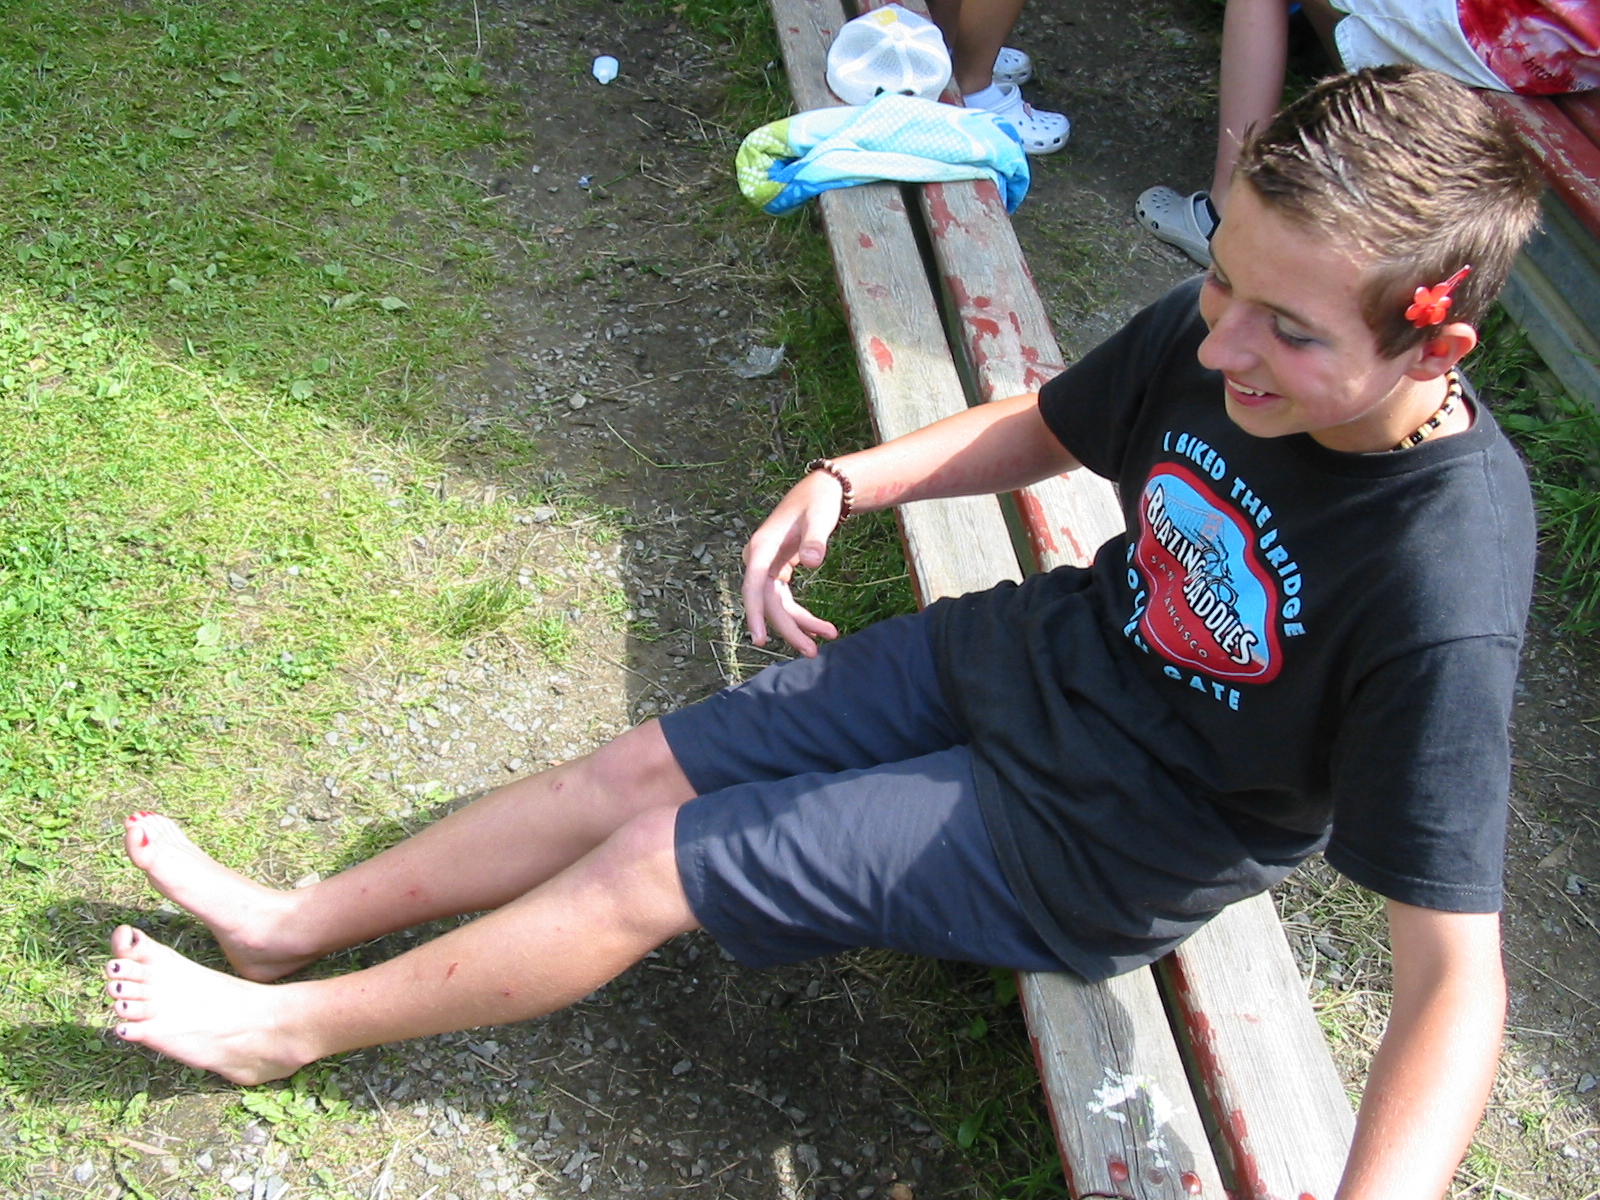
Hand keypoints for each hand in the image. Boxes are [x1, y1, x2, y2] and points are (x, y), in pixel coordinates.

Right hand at [741, 471, 844, 655]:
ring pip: (777, 606)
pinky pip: (784, 600)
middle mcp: (759, 559)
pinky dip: (801, 615)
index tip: (760, 638)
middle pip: (768, 603)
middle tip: (812, 652)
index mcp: (762, 547)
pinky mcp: (778, 571)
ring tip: (828, 638)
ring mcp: (767, 567)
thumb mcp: (820, 518)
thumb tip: (813, 561)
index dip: (755, 613)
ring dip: (798, 625)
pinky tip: (819, 628)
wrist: (820, 491)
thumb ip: (816, 539)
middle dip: (789, 628)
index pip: (754, 585)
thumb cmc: (819, 503)